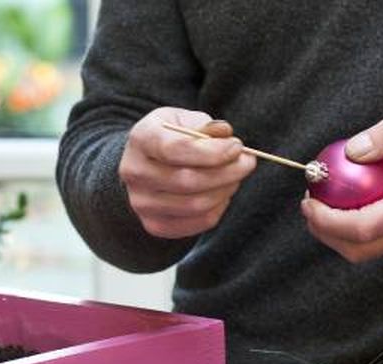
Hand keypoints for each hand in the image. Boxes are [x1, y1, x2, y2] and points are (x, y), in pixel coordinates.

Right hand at [119, 107, 256, 238]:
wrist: (145, 164)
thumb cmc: (170, 137)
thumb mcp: (183, 119)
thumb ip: (204, 125)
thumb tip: (224, 133)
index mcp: (140, 140)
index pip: (175, 149)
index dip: (211, 151)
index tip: (237, 146)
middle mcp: (135, 173)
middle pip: (187, 181)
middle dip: (226, 172)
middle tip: (247, 162)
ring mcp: (142, 203)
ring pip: (196, 205)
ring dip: (225, 190)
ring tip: (236, 176)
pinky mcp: (154, 225)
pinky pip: (198, 223)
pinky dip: (218, 208)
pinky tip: (222, 193)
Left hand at [301, 106, 382, 262]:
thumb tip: (351, 151)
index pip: (365, 227)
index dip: (329, 220)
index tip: (309, 201)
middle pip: (361, 249)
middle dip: (327, 233)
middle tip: (310, 204)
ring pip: (370, 249)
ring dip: (340, 233)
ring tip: (325, 202)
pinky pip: (382, 237)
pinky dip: (357, 226)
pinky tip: (351, 198)